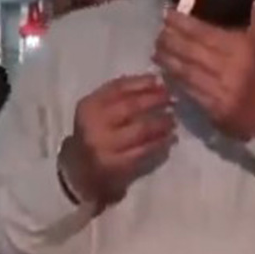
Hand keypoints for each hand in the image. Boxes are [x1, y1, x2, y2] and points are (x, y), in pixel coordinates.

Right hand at [58, 75, 174, 207]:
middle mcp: (94, 124)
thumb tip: (154, 81)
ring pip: (141, 129)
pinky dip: (160, 142)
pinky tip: (169, 138)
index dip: (142, 82)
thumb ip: (119, 95)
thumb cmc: (95, 134)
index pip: (118, 87)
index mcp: (89, 106)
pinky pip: (144, 150)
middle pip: (131, 106)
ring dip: (161, 122)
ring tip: (172, 119)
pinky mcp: (116, 165)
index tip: (160, 81)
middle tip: (172, 99)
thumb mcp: (98, 111)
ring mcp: (105, 146)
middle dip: (155, 100)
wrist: (82, 172)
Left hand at [153, 0, 254, 141]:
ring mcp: (220, 90)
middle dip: (171, 40)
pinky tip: (164, 72)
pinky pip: (189, 90)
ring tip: (155, 50)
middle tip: (158, 32)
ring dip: (168, 59)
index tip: (168, 14)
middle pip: (192, 51)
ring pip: (186, 70)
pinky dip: (175, 80)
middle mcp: (230, 68)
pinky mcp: (213, 109)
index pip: (206, 33)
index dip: (183, 23)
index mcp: (242, 49)